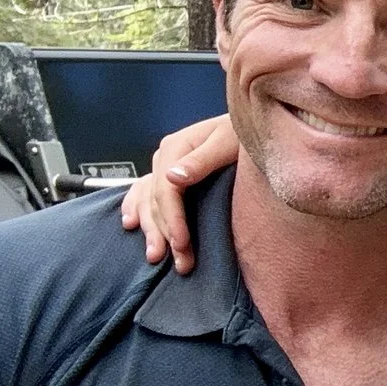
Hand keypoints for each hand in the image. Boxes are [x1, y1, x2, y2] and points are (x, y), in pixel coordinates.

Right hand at [118, 113, 236, 273]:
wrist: (255, 123)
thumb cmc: (245, 132)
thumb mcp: (229, 140)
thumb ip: (203, 159)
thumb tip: (173, 177)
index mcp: (176, 147)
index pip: (166, 191)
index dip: (172, 220)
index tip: (182, 243)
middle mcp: (166, 157)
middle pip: (157, 201)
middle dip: (165, 234)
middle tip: (179, 262)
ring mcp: (165, 165)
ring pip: (148, 201)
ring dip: (150, 229)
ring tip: (156, 256)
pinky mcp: (171, 173)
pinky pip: (144, 192)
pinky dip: (136, 208)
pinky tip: (131, 224)